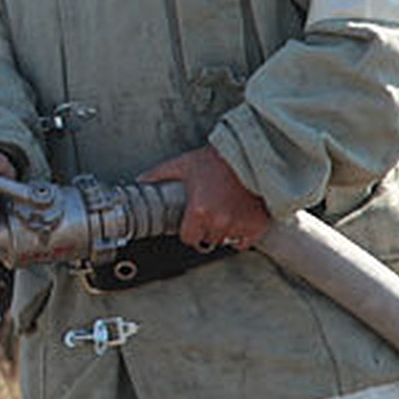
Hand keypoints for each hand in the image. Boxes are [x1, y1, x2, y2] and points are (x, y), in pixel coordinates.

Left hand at [138, 146, 269, 251]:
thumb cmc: (215, 159)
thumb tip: (141, 181)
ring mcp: (239, 225)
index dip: (187, 232)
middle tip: (208, 214)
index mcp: (199, 211)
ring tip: (222, 213)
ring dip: (222, 232)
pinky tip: (237, 219)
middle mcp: (219, 222)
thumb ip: (159, 175)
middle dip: (205, 230)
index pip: (189, 238)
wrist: (247, 155)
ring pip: (225, 241)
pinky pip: (244, 242)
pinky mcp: (257, 225)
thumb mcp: (182, 165)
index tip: (190, 225)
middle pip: (207, 240)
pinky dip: (240, 235)